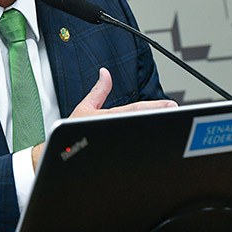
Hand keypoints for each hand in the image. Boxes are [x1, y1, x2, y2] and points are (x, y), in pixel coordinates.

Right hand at [31, 68, 176, 168]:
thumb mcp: (84, 108)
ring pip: (137, 138)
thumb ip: (99, 91)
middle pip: (140, 123)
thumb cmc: (67, 133)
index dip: (155, 107)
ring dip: (154, 132)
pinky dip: (143, 149)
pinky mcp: (110, 157)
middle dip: (159, 118)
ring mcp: (111, 144)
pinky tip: (155, 148)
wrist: (55, 156)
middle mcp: (111, 130)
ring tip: (170, 127)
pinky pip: (131, 153)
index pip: (135, 110)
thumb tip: (105, 73)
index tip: (171, 105)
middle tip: (176, 113)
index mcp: (106, 118)